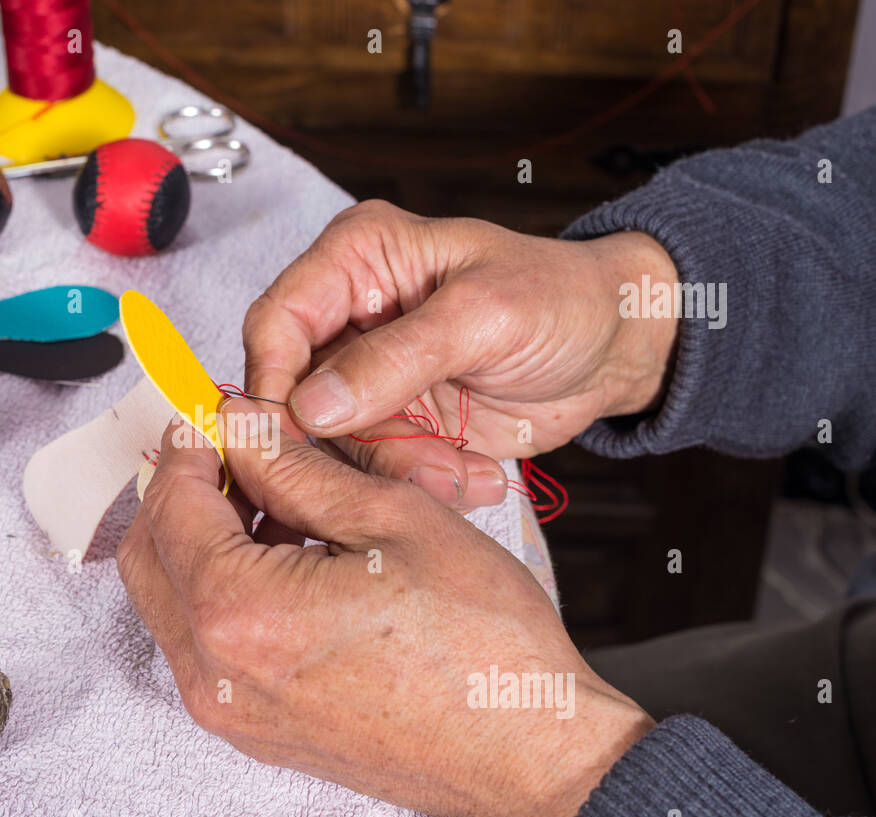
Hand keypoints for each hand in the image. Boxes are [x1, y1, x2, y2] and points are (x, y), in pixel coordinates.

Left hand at [118, 397, 654, 816]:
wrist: (526, 753)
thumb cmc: (480, 646)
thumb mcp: (391, 518)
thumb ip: (295, 467)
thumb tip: (244, 430)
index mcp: (238, 611)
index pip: (170, 502)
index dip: (192, 442)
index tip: (223, 414)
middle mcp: (213, 672)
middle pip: (150, 553)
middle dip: (183, 489)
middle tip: (238, 451)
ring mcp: (228, 711)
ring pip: (173, 600)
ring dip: (204, 540)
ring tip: (277, 501)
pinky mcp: (253, 730)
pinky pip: (207, 644)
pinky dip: (225, 591)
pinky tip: (288, 559)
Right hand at [243, 200, 678, 505]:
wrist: (619, 347)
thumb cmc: (562, 299)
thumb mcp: (482, 317)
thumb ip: (393, 360)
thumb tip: (310, 405)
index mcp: (357, 259)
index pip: (277, 320)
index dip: (274, 379)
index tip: (296, 432)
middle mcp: (351, 316)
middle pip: (297, 394)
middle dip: (351, 441)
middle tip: (412, 462)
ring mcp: (369, 375)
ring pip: (337, 444)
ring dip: (400, 468)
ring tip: (461, 469)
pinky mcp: (395, 421)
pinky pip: (379, 469)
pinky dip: (426, 481)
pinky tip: (477, 473)